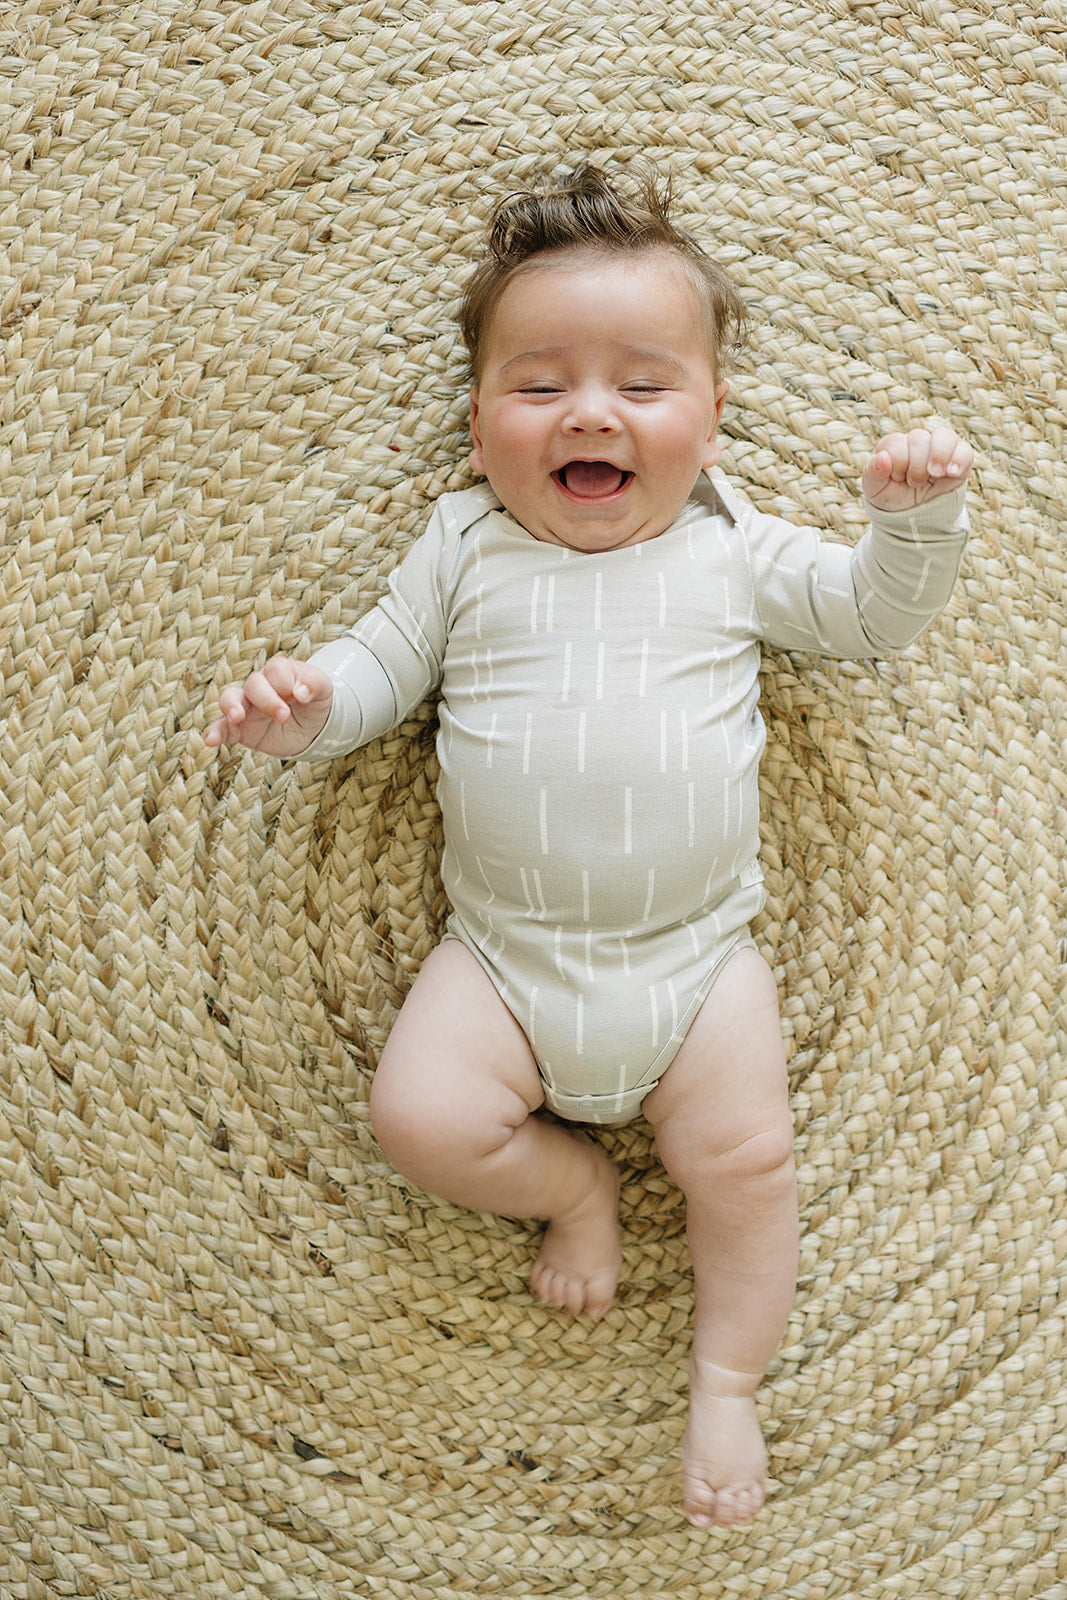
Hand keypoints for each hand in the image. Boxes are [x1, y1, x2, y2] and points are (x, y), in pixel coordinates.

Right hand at [204, 656, 332, 756]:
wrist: (312, 726)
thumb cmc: (314, 700)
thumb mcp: (324, 689)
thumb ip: (315, 683)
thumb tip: (301, 692)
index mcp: (279, 672)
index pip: (276, 670)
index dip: (286, 683)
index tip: (301, 697)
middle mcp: (259, 686)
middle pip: (254, 684)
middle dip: (268, 700)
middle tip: (284, 715)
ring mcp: (247, 707)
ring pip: (230, 698)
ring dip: (231, 706)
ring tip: (237, 717)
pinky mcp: (241, 729)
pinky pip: (223, 728)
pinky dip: (215, 732)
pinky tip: (211, 740)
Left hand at [862, 427, 973, 513]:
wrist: (913, 517)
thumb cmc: (891, 499)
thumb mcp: (875, 490)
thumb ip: (873, 473)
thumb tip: (882, 458)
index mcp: (894, 446)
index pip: (896, 442)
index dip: (898, 462)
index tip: (898, 479)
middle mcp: (916, 442)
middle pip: (919, 438)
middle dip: (916, 464)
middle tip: (914, 483)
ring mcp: (939, 449)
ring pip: (944, 435)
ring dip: (938, 455)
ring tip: (934, 474)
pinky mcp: (958, 460)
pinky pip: (965, 450)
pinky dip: (960, 459)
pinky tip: (952, 473)